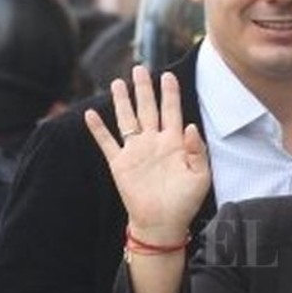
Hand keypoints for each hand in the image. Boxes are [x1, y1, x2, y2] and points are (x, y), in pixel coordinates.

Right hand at [86, 65, 209, 241]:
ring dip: (122, 101)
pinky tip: (91, 113)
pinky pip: (107, 143)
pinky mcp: (120, 164)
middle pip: (147, 108)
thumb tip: (190, 126)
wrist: (163, 223)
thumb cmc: (185, 202)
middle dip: (144, 88)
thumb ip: (197, 150)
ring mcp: (135, 152)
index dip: (170, 93)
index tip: (168, 76)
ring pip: (127, 119)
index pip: (172, 111)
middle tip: (139, 68)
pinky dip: (98, 129)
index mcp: (174, 143)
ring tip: (117, 82)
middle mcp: (153, 142)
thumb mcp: (200, 176)